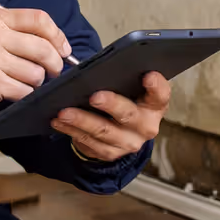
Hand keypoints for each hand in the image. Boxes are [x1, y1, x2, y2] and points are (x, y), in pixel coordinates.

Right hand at [0, 8, 71, 124]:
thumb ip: (18, 34)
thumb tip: (59, 46)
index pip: (39, 19)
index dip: (58, 35)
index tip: (63, 49)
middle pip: (43, 48)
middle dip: (54, 64)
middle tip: (52, 71)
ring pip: (36, 73)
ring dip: (35, 82)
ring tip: (21, 81)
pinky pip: (25, 90)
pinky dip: (24, 94)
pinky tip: (12, 91)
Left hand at [50, 72, 170, 162]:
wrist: (122, 133)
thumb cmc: (125, 101)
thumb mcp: (131, 90)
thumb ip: (124, 79)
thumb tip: (99, 67)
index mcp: (154, 106)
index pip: (161, 95)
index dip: (156, 86)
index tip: (148, 75)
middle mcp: (146, 127)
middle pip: (129, 115)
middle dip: (111, 105)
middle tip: (95, 96)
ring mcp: (129, 143)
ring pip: (103, 131)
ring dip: (81, 121)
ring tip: (64, 112)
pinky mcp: (111, 153)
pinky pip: (89, 143)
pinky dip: (71, 131)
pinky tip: (59, 122)